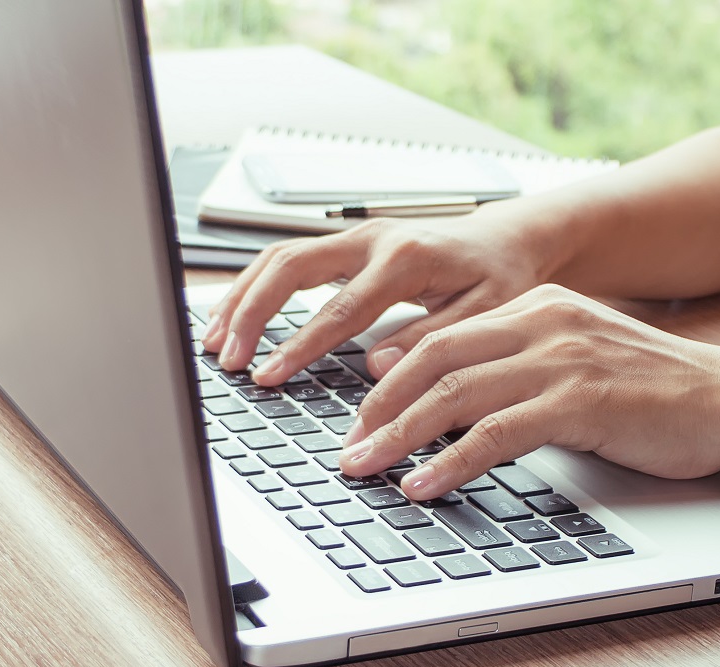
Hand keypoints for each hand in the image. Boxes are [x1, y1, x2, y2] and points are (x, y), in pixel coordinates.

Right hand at [201, 202, 553, 385]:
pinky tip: (234, 316)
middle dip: (253, 313)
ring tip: (214, 340)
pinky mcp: (344, 244)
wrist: (505, 243)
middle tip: (229, 358)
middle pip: (291, 267)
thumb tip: (378, 365)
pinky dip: (253, 286)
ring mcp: (354, 237)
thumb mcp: (485, 314)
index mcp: (405, 258)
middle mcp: (372, 239)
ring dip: (242, 297)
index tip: (269, 375)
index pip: (339, 308)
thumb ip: (431, 338)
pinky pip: (286, 259)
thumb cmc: (499, 279)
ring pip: (280, 257)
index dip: (299, 344)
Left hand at [338, 284, 719, 499]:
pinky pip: (495, 433)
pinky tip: (422, 485)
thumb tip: (446, 408)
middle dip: (378, 408)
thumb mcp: (573, 364)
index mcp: (536, 307)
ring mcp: (561, 358)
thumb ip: (515, 374)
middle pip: (432, 359)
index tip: (357, 414)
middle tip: (347, 447)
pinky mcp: (581, 400)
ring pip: (454, 393)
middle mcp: (542, 322)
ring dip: (398, 437)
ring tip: (364, 468)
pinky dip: (449, 462)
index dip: (389, 378)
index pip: (440, 336)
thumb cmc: (655, 389)